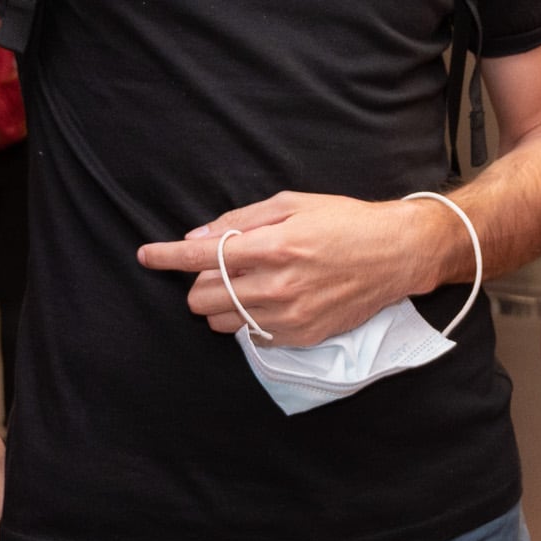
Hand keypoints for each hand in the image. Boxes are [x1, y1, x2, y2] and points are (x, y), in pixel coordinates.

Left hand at [135, 192, 454, 346]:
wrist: (395, 254)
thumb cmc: (344, 221)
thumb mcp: (291, 203)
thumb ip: (240, 222)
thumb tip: (195, 238)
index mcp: (274, 246)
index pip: (201, 258)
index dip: (166, 256)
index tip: (146, 255)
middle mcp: (278, 286)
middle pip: (203, 296)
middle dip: (199, 280)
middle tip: (218, 266)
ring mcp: (290, 316)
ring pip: (221, 321)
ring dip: (220, 303)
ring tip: (243, 283)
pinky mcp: (301, 336)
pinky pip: (252, 336)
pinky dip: (247, 318)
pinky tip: (267, 299)